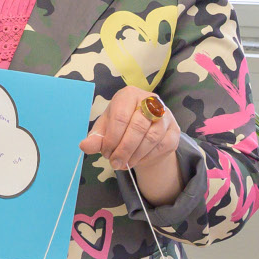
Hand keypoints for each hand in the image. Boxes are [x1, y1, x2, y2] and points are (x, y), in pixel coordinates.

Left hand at [80, 87, 181, 204]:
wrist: (143, 134)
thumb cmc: (120, 127)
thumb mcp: (105, 130)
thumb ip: (96, 137)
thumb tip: (85, 146)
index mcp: (129, 95)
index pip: (120, 117)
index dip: (111, 138)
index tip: (105, 153)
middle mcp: (150, 100)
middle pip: (137, 126)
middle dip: (123, 149)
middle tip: (114, 162)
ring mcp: (165, 115)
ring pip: (152, 137)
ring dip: (135, 154)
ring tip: (124, 163)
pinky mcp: (174, 130)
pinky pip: (162, 145)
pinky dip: (147, 156)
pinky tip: (137, 160)